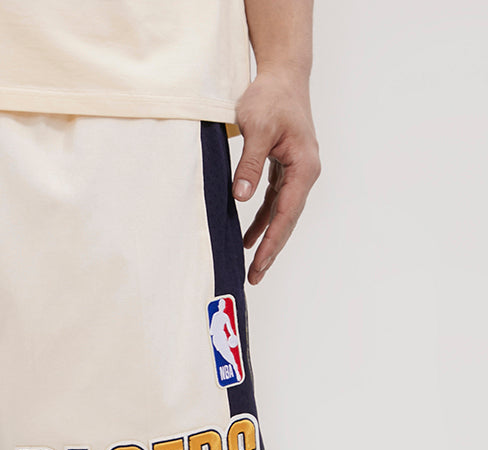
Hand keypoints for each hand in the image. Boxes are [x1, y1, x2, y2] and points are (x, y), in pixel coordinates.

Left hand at [231, 68, 320, 284]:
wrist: (282, 74)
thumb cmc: (271, 97)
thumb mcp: (257, 129)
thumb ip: (250, 164)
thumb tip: (241, 197)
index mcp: (304, 167)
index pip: (287, 213)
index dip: (272, 241)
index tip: (258, 263)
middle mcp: (305, 173)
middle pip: (288, 220)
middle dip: (271, 250)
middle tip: (255, 277)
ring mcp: (297, 172)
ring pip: (282, 214)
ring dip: (267, 240)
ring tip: (252, 267)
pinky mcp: (285, 168)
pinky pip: (275, 202)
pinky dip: (263, 220)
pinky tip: (248, 237)